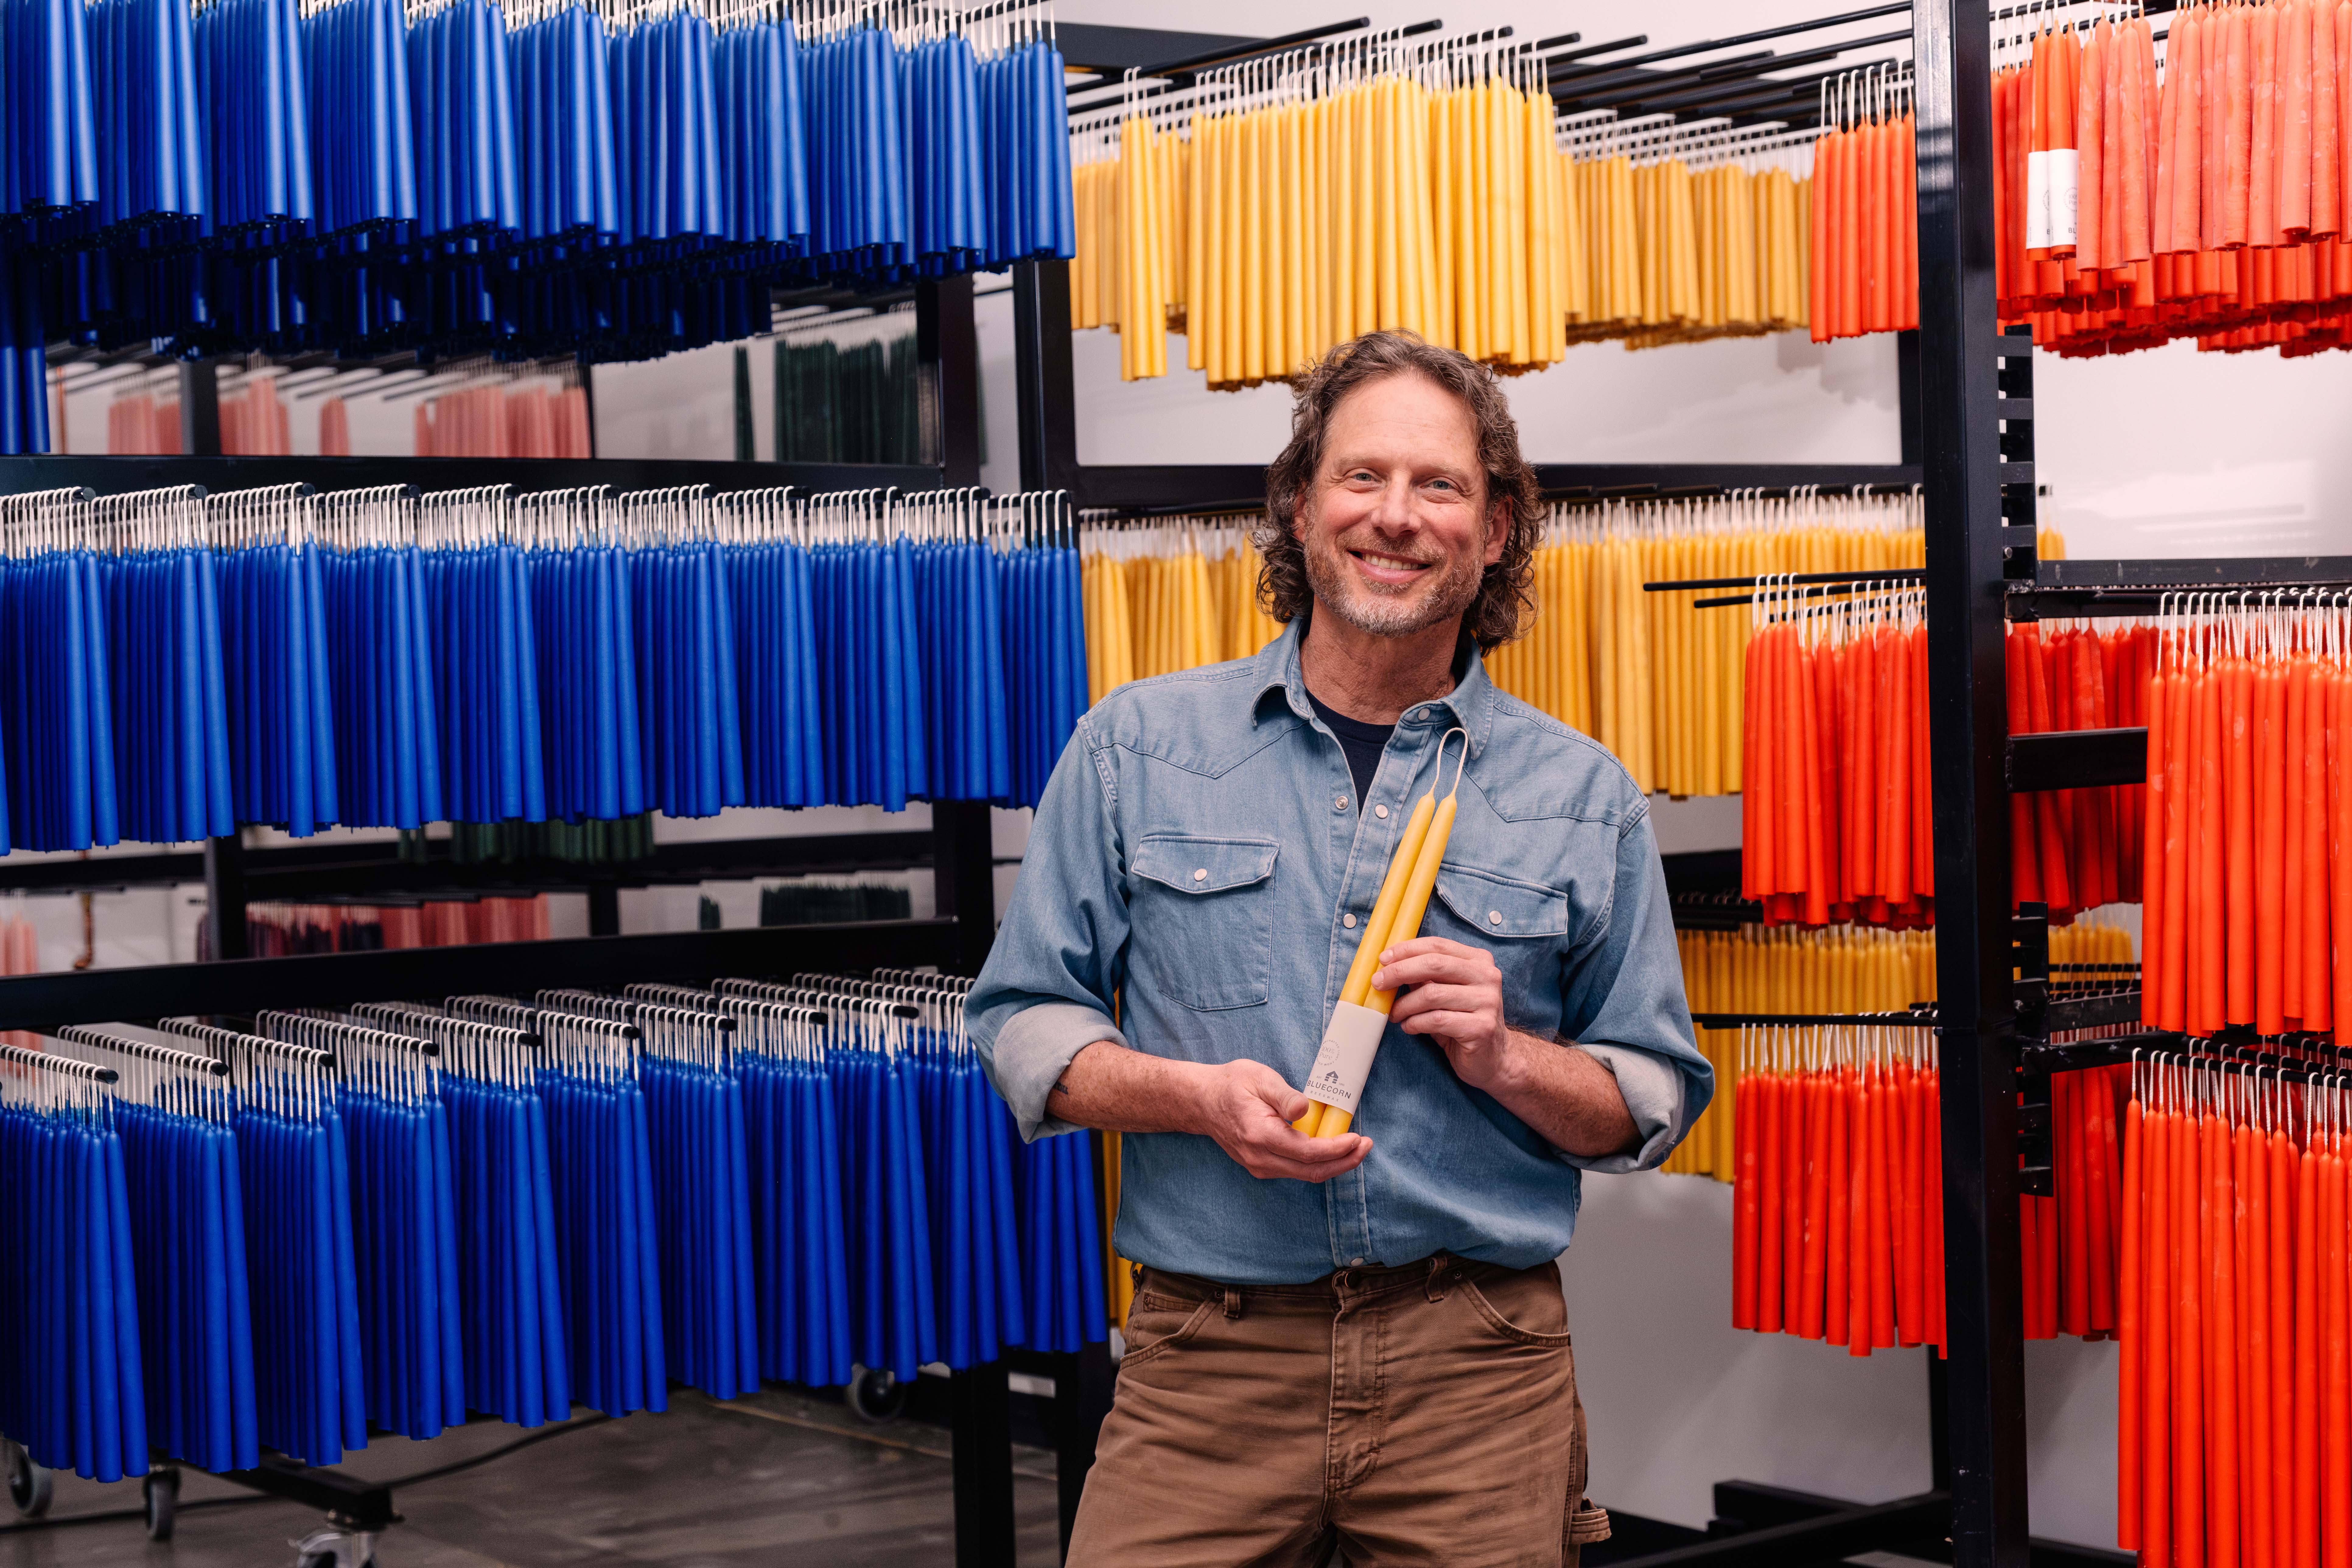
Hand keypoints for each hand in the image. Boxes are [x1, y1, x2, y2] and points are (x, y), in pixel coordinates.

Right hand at [1181, 1058, 1372, 1182]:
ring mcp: (1259, 1166)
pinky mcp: (1262, 1166)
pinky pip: (1296, 1171)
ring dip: (1333, 1164)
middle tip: (1366, 1146)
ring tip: (1355, 1148)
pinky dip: (1318, 1164)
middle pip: (1311, 1171)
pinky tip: (1332, 1150)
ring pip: (1305, 1175)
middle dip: (1343, 1162)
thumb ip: (1284, 1096)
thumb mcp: (1259, 1078)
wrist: (1203, 1102)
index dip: (1337, 1149)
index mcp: (1260, 1135)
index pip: (1307, 1152)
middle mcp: (1259, 1158)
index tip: (1358, 1138)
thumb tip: (1305, 1109)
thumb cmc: (1232, 1085)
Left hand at [1375, 936, 1520, 1094]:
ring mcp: (1487, 1002)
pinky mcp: (1481, 1027)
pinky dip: (1415, 1023)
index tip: (1383, 958)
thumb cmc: (1464, 1021)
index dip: (1407, 949)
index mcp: (1479, 961)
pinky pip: (1436, 1020)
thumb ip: (1426, 976)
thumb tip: (1390, 964)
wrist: (1494, 1057)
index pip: (1438, 946)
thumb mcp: (1446, 992)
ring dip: (1404, 1005)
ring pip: (1432, 994)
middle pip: (1434, 964)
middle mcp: (1487, 977)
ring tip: (1395, 1014)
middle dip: (1399, 972)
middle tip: (1378, 983)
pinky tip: (1409, 1027)